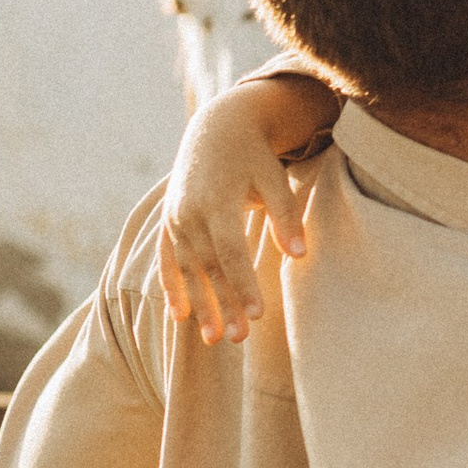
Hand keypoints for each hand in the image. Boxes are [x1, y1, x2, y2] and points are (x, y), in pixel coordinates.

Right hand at [158, 76, 335, 343]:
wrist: (216, 128)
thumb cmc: (254, 156)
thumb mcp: (275, 179)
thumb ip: (285, 215)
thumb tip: (299, 255)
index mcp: (217, 200)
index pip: (230, 251)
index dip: (242, 284)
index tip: (256, 315)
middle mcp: (190, 212)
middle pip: (208, 267)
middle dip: (223, 304)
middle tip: (238, 339)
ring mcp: (176, 219)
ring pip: (187, 269)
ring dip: (199, 304)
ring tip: (214, 339)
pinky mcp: (170, 223)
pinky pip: (168, 261)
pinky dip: (172, 287)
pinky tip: (179, 316)